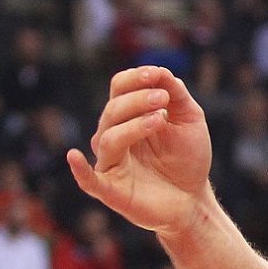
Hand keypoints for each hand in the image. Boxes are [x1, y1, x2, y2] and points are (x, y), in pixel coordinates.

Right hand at [67, 66, 213, 238]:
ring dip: (133, 126)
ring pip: (109, 139)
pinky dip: (79, 170)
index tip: (156, 74)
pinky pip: (89, 180)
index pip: (119, 88)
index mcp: (128, 116)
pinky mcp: (111, 190)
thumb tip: (160, 70)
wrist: (194, 197)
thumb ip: (176, 94)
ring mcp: (111, 162)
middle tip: (163, 99)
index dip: (134, 78)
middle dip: (138, 100)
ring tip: (160, 119)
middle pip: (113, 111)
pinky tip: (73, 156)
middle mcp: (114, 136)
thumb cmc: (188, 157)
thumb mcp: (190, 119)